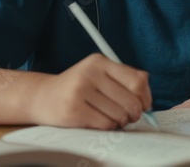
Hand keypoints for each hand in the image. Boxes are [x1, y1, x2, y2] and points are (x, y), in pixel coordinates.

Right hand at [28, 53, 152, 128]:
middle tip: (130, 116)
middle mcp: (89, 73)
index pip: (137, 80)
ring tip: (115, 119)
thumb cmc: (77, 87)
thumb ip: (123, 77)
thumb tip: (147, 92)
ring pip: (118, 114)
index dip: (145, 97)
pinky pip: (105, 124)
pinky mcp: (73, 111)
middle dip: (134, 113)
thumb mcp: (98, 73)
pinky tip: (103, 122)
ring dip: (121, 121)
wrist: (42, 97)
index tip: (144, 105)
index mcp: (99, 61)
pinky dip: (109, 127)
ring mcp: (79, 91)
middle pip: (130, 100)